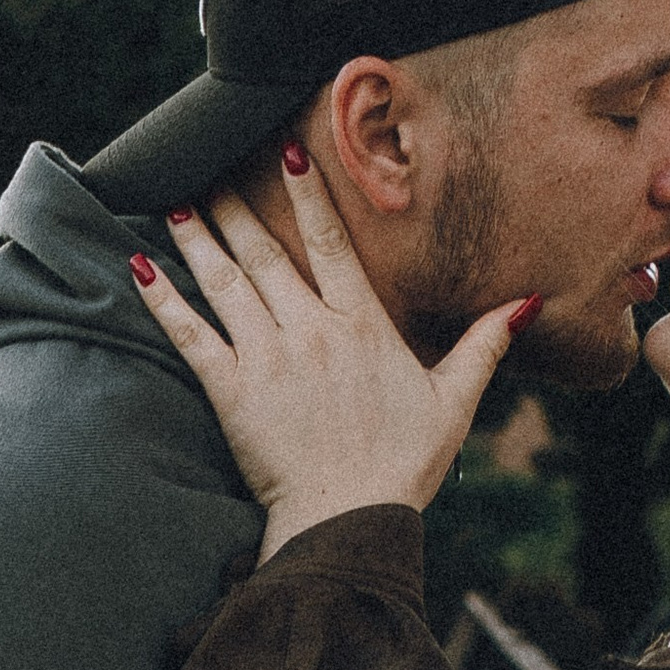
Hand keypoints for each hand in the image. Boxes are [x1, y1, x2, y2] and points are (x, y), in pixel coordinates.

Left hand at [131, 153, 531, 554]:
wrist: (350, 518)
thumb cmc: (403, 465)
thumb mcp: (455, 402)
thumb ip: (483, 345)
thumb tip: (525, 302)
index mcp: (362, 326)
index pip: (331, 243)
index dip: (308, 195)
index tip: (288, 152)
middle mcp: (312, 330)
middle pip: (267, 252)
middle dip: (237, 205)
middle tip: (211, 167)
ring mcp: (268, 358)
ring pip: (226, 282)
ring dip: (199, 237)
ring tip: (176, 201)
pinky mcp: (232, 391)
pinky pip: (191, 335)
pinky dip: (165, 299)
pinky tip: (143, 267)